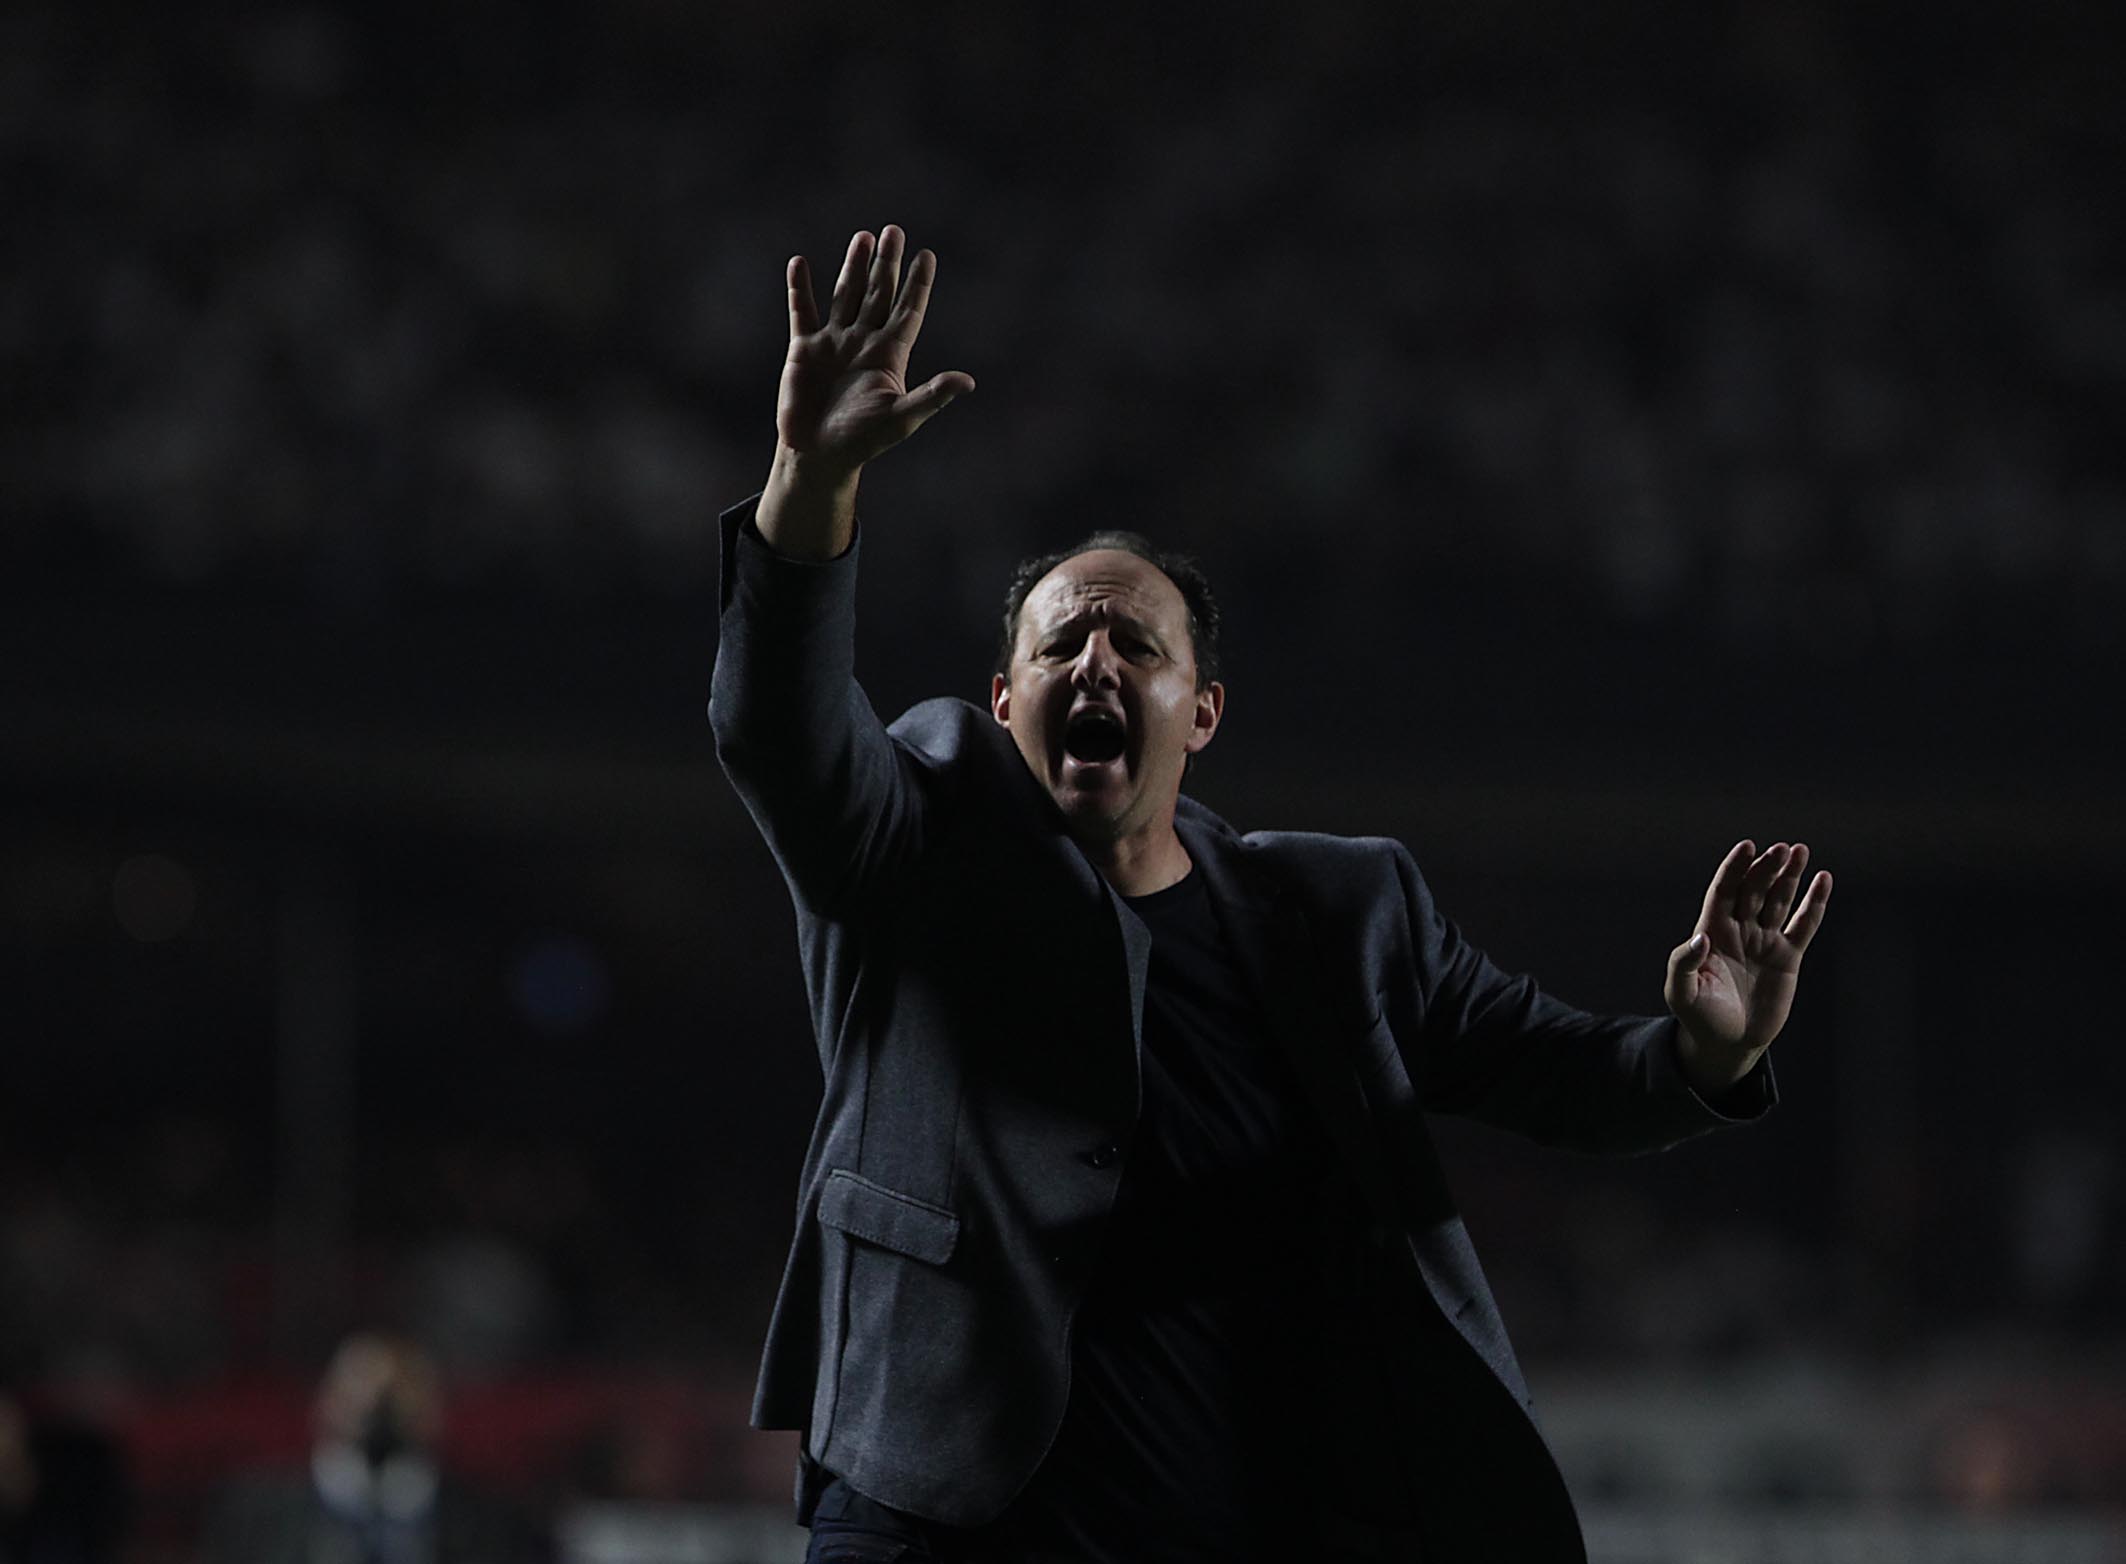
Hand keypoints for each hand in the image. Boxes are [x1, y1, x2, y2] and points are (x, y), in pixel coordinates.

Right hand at [778, 225, 974, 473]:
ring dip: (853, 267)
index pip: (907, 311)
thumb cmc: (863, 441)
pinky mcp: (804, 349)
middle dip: (887, 264)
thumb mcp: (901, 418)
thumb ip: (931, 396)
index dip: (918, 284)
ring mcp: (834, 343)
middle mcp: (863, 343)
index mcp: (889, 355)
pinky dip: (800, 288)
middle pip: (879, 294)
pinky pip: (802, 311)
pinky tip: (800, 263)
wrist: (818, 455)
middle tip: (894, 231)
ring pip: (846, 295)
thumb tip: (968, 382)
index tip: (927, 255)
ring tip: (863, 238)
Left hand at [1664, 840, 1832, 1094]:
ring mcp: (1764, 941)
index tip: (1747, 846)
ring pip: (1779, 901)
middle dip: (1766, 869)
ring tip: (1799, 850)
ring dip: (1789, 876)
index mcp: (1712, 931)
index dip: (1734, 868)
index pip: (1724, 891)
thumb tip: (1700, 938)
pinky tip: (1823, 880)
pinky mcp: (1787, 957)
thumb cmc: (1698, 1016)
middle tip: (1782, 849)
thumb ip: (1684, 963)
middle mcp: (1739, 930)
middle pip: (1754, 890)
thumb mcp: (1682, 992)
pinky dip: (1814, 904)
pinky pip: (1803, 925)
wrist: (1727, 1043)